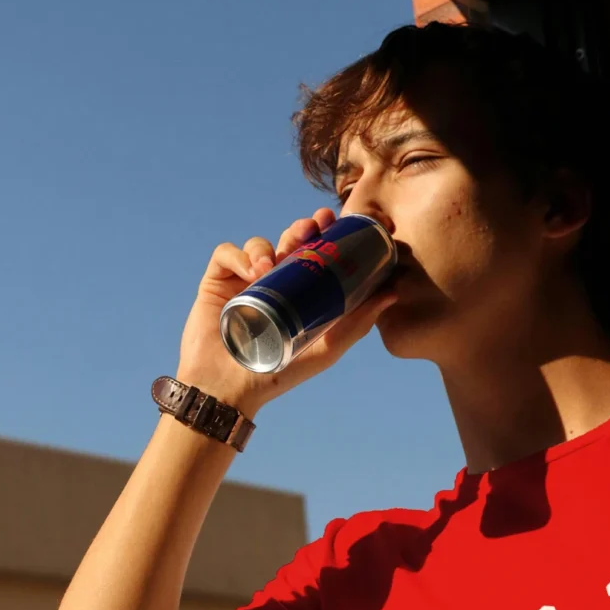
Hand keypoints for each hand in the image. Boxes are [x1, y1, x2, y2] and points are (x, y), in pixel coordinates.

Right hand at [176, 207, 397, 416]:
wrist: (232, 389)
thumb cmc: (280, 373)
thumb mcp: (327, 348)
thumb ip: (358, 323)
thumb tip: (393, 292)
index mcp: (298, 291)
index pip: (312, 253)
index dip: (322, 231)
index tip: (333, 221)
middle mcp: (273, 281)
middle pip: (287, 241)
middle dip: (301, 228)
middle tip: (311, 228)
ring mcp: (243, 280)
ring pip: (258, 244)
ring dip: (267, 246)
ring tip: (271, 266)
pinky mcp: (217, 282)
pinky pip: (227, 254)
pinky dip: (239, 256)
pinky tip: (252, 272)